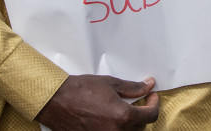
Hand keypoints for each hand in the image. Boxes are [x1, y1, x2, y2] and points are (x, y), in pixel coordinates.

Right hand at [35, 75, 158, 130]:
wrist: (56, 101)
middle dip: (142, 114)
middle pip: (141, 128)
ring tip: (123, 112)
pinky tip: (111, 120)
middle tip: (137, 102)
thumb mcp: (111, 84)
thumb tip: (148, 85)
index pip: (150, 116)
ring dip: (130, 125)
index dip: (154, 104)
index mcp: (123, 117)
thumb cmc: (80, 90)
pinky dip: (116, 129)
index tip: (151, 97)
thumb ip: (133, 88)